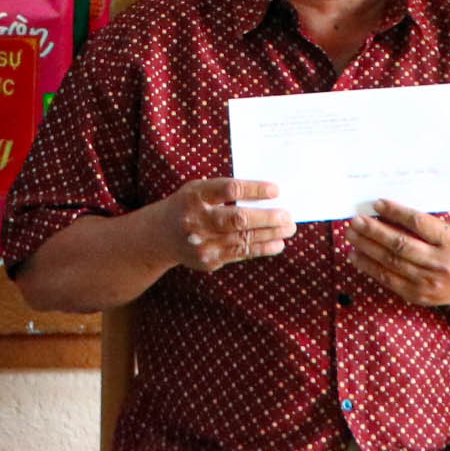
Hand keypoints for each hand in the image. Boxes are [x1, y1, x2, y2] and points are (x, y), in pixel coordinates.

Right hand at [155, 178, 292, 273]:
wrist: (160, 235)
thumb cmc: (189, 206)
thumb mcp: (199, 190)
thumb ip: (226, 191)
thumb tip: (267, 197)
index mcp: (195, 195)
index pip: (230, 189)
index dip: (255, 190)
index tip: (276, 190)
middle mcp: (197, 220)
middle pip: (239, 219)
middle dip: (268, 218)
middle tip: (288, 215)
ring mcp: (202, 244)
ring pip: (244, 239)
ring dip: (271, 234)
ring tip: (289, 228)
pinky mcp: (209, 261)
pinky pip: (241, 254)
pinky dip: (262, 249)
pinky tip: (277, 243)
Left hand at [348, 201, 449, 308]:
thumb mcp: (447, 232)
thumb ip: (422, 224)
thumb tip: (382, 211)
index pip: (420, 223)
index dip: (397, 212)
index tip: (377, 203)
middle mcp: (442, 264)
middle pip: (401, 245)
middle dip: (374, 231)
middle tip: (356, 220)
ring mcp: (430, 283)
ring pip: (391, 262)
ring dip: (367, 247)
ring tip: (351, 234)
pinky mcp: (418, 296)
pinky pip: (388, 280)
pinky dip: (369, 266)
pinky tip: (356, 255)